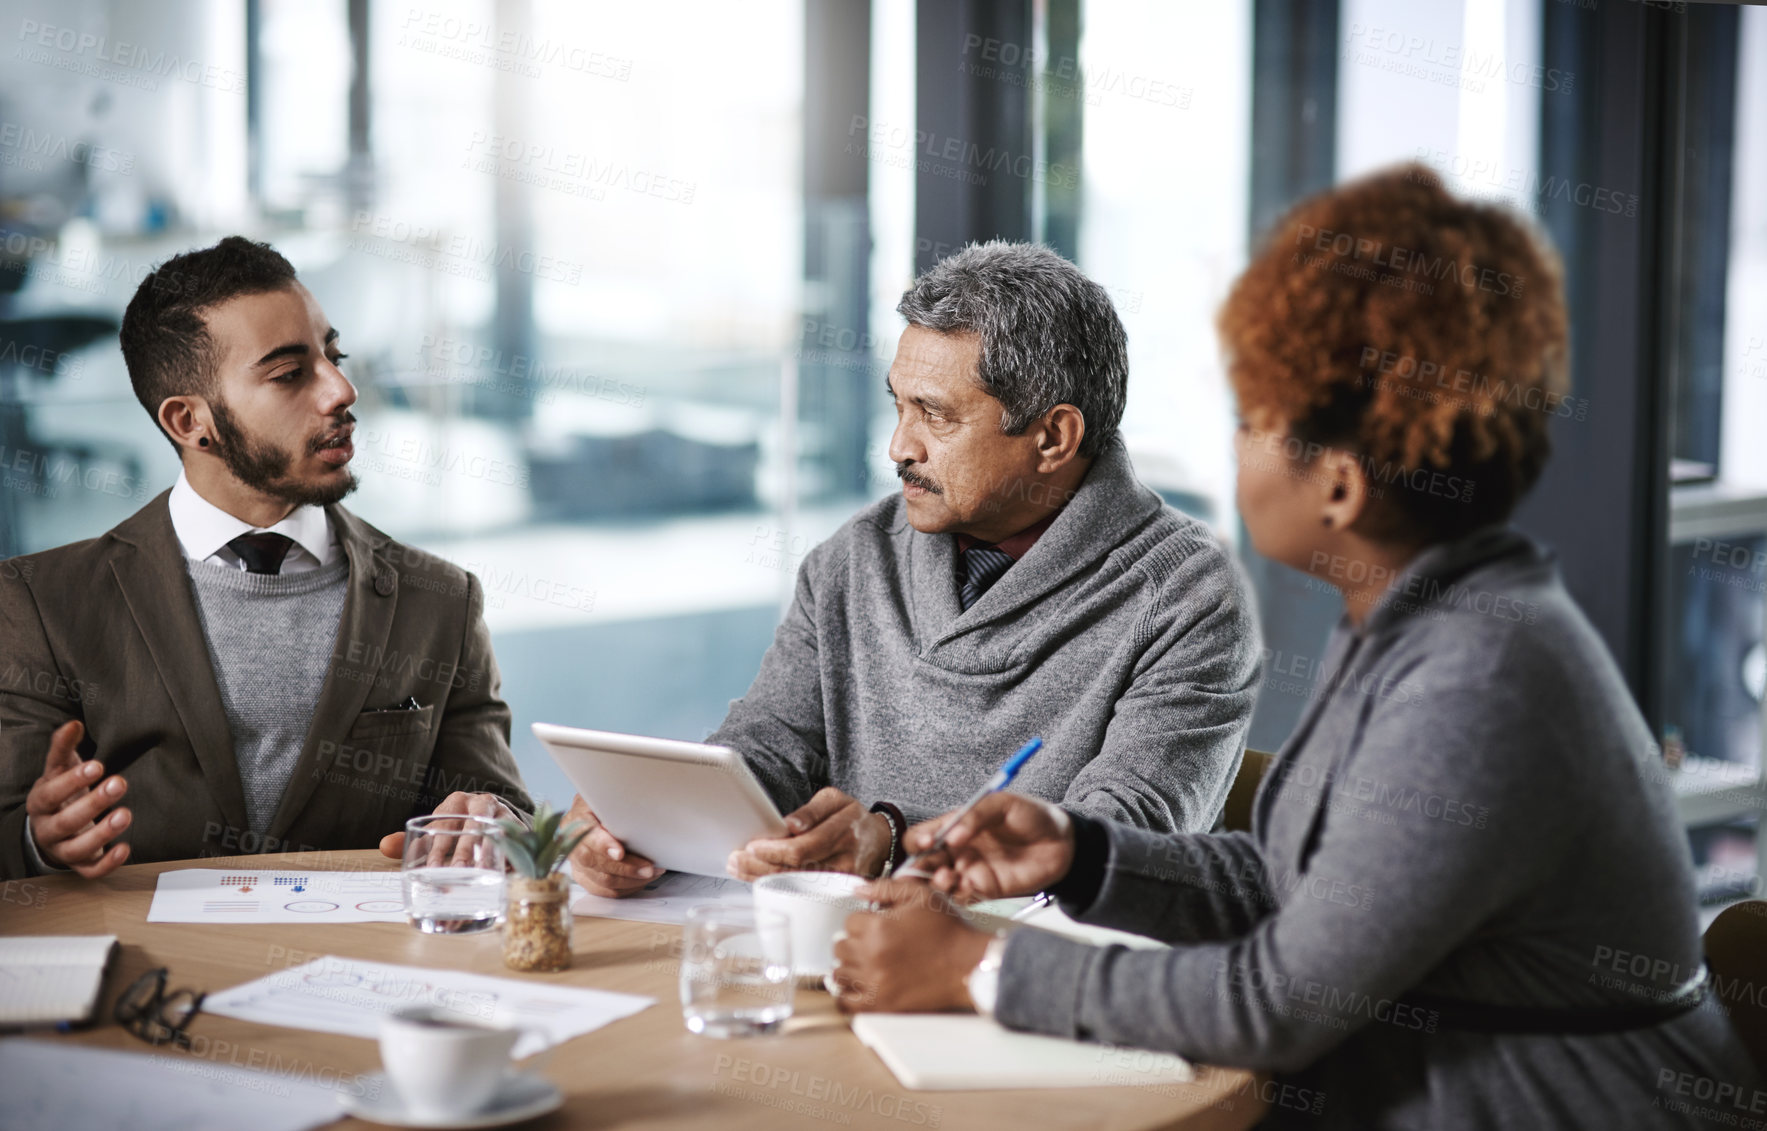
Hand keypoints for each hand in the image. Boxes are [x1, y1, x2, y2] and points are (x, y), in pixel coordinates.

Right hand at [26, 721, 131, 876]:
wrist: (51, 828)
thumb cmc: (60, 794)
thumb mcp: (58, 770)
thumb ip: (64, 748)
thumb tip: (73, 724)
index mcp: (40, 804)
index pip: (50, 794)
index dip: (71, 781)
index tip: (98, 765)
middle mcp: (48, 830)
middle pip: (66, 821)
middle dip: (92, 804)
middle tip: (119, 783)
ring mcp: (62, 850)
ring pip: (77, 849)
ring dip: (102, 834)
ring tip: (125, 814)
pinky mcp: (79, 865)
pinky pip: (90, 872)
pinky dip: (107, 863)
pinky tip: (125, 848)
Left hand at [378, 792, 512, 864]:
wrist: (496, 816)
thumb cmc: (460, 826)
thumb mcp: (438, 829)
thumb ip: (411, 840)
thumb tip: (384, 846)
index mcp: (457, 801)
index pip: (444, 822)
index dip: (438, 846)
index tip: (431, 868)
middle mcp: (482, 803)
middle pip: (472, 825)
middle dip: (465, 849)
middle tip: (457, 871)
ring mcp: (504, 814)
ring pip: (497, 832)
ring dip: (490, 853)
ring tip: (483, 874)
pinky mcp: (521, 828)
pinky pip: (518, 842)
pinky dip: (513, 856)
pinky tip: (507, 873)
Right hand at [564, 794, 660, 897]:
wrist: (597, 813)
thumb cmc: (608, 804)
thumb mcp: (609, 796)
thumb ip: (616, 804)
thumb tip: (636, 809)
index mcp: (575, 820)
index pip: (584, 834)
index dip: (602, 845)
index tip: (620, 852)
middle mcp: (571, 843)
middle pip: (593, 861)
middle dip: (625, 867)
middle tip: (649, 867)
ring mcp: (576, 863)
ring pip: (602, 880)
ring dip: (631, 880)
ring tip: (653, 872)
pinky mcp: (585, 877)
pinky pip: (605, 890)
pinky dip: (627, 887)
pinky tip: (642, 880)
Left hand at [726, 787, 890, 881]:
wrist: (879, 840)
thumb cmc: (850, 818)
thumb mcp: (835, 799)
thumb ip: (812, 810)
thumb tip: (791, 824)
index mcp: (843, 829)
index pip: (804, 846)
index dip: (776, 850)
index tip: (752, 846)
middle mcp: (845, 857)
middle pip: (797, 869)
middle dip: (761, 866)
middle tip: (736, 860)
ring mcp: (844, 879)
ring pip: (798, 883)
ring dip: (764, 877)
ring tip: (739, 869)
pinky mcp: (840, 892)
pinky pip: (805, 891)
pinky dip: (779, 885)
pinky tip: (759, 878)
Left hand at [828, 879, 991, 1012]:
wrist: (966, 964)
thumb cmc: (947, 930)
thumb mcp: (921, 896)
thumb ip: (886, 888)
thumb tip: (857, 890)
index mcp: (877, 927)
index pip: (848, 922)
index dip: (862, 921)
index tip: (874, 926)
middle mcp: (871, 956)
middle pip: (839, 948)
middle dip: (853, 942)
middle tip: (870, 943)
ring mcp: (874, 983)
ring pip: (839, 974)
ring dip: (849, 966)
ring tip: (865, 963)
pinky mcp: (881, 1005)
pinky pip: (845, 1002)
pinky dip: (846, 994)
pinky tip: (857, 986)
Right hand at [905, 792, 1074, 902]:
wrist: (1062, 841)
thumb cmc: (1031, 815)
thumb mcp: (1002, 804)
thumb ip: (975, 815)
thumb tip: (952, 835)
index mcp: (955, 827)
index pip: (923, 836)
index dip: (920, 840)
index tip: (929, 842)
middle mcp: (958, 851)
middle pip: (924, 864)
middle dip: (918, 869)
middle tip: (926, 869)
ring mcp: (969, 872)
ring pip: (939, 884)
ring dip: (936, 884)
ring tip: (947, 877)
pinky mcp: (984, 890)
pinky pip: (962, 897)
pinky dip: (958, 894)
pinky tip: (967, 885)